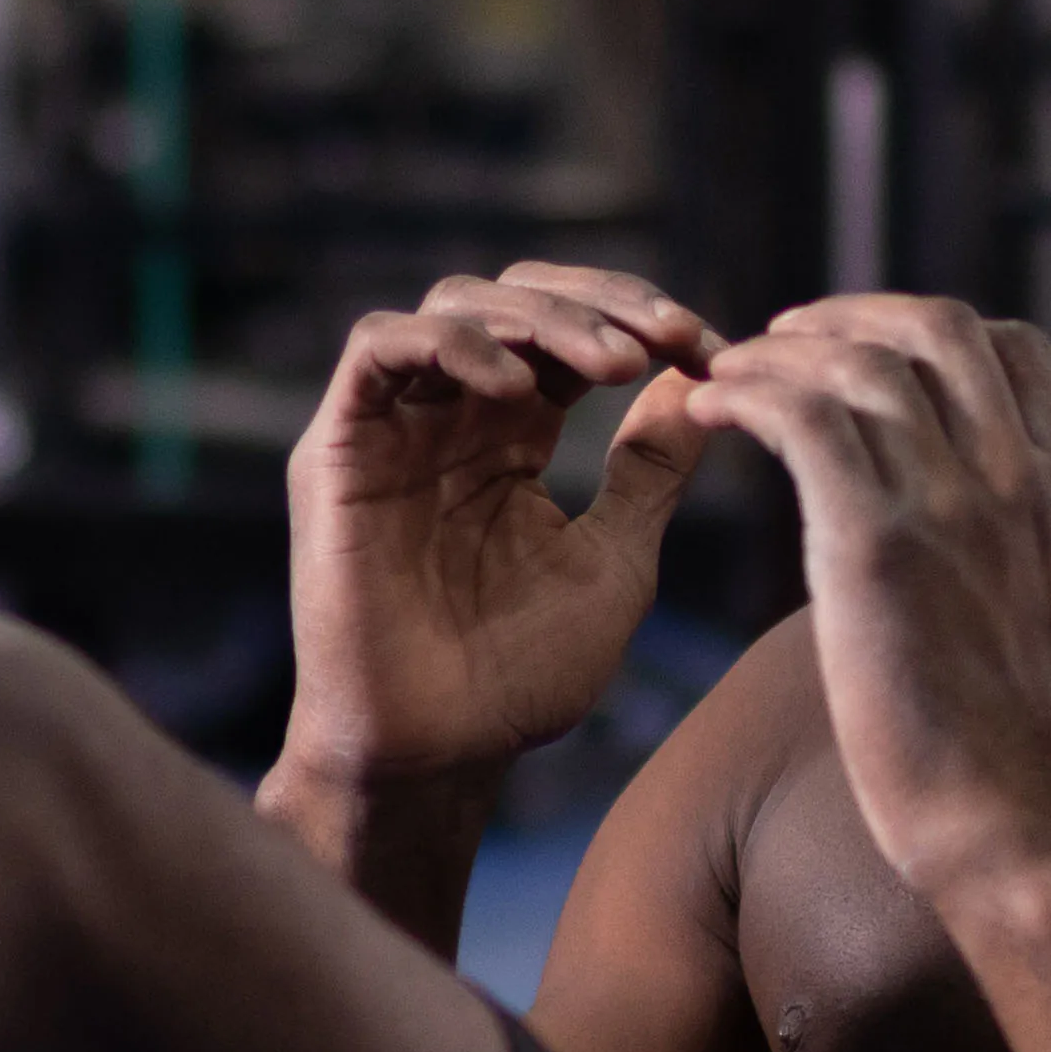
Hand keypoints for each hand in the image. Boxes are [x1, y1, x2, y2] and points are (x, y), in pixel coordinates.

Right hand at [278, 262, 724, 795]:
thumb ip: (649, 471)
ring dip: (542, 316)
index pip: (572, 333)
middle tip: (672, 337)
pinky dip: (450, 345)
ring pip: (455, 304)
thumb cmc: (518, 678)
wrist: (436, 755)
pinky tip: (516, 388)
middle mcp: (449, 418)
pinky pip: (377, 348)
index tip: (713, 352)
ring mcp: (390, 429)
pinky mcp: (337, 449)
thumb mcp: (615, 561)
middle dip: (604, 302)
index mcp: (512, 438)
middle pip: (518, 296)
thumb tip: (700, 379)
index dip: (642, 323)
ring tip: (610, 363)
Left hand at [686, 297, 1050, 907]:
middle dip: (850, 317)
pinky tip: (713, 411)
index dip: (930, 333)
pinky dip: (751, 395)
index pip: (1011, 347)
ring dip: (780, 353)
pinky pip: (802, 420)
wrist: (1032, 840)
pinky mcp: (874, 546)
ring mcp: (951, 506)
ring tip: (728, 376)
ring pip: (857, 364)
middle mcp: (1022, 478)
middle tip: (785, 342)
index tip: (870, 358)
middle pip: (933, 328)